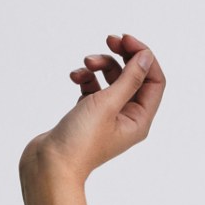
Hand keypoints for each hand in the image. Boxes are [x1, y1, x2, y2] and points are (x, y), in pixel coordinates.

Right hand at [20, 33, 165, 188]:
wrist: (49, 165)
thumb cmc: (80, 141)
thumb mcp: (108, 103)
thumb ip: (130, 78)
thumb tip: (146, 57)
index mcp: (139, 120)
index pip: (154, 80)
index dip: (143, 56)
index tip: (125, 40)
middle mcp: (127, 118)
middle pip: (134, 77)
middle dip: (122, 56)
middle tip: (110, 39)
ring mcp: (107, 116)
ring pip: (111, 79)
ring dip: (100, 65)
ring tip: (85, 64)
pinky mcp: (88, 114)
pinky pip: (93, 87)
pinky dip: (85, 78)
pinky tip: (75, 77)